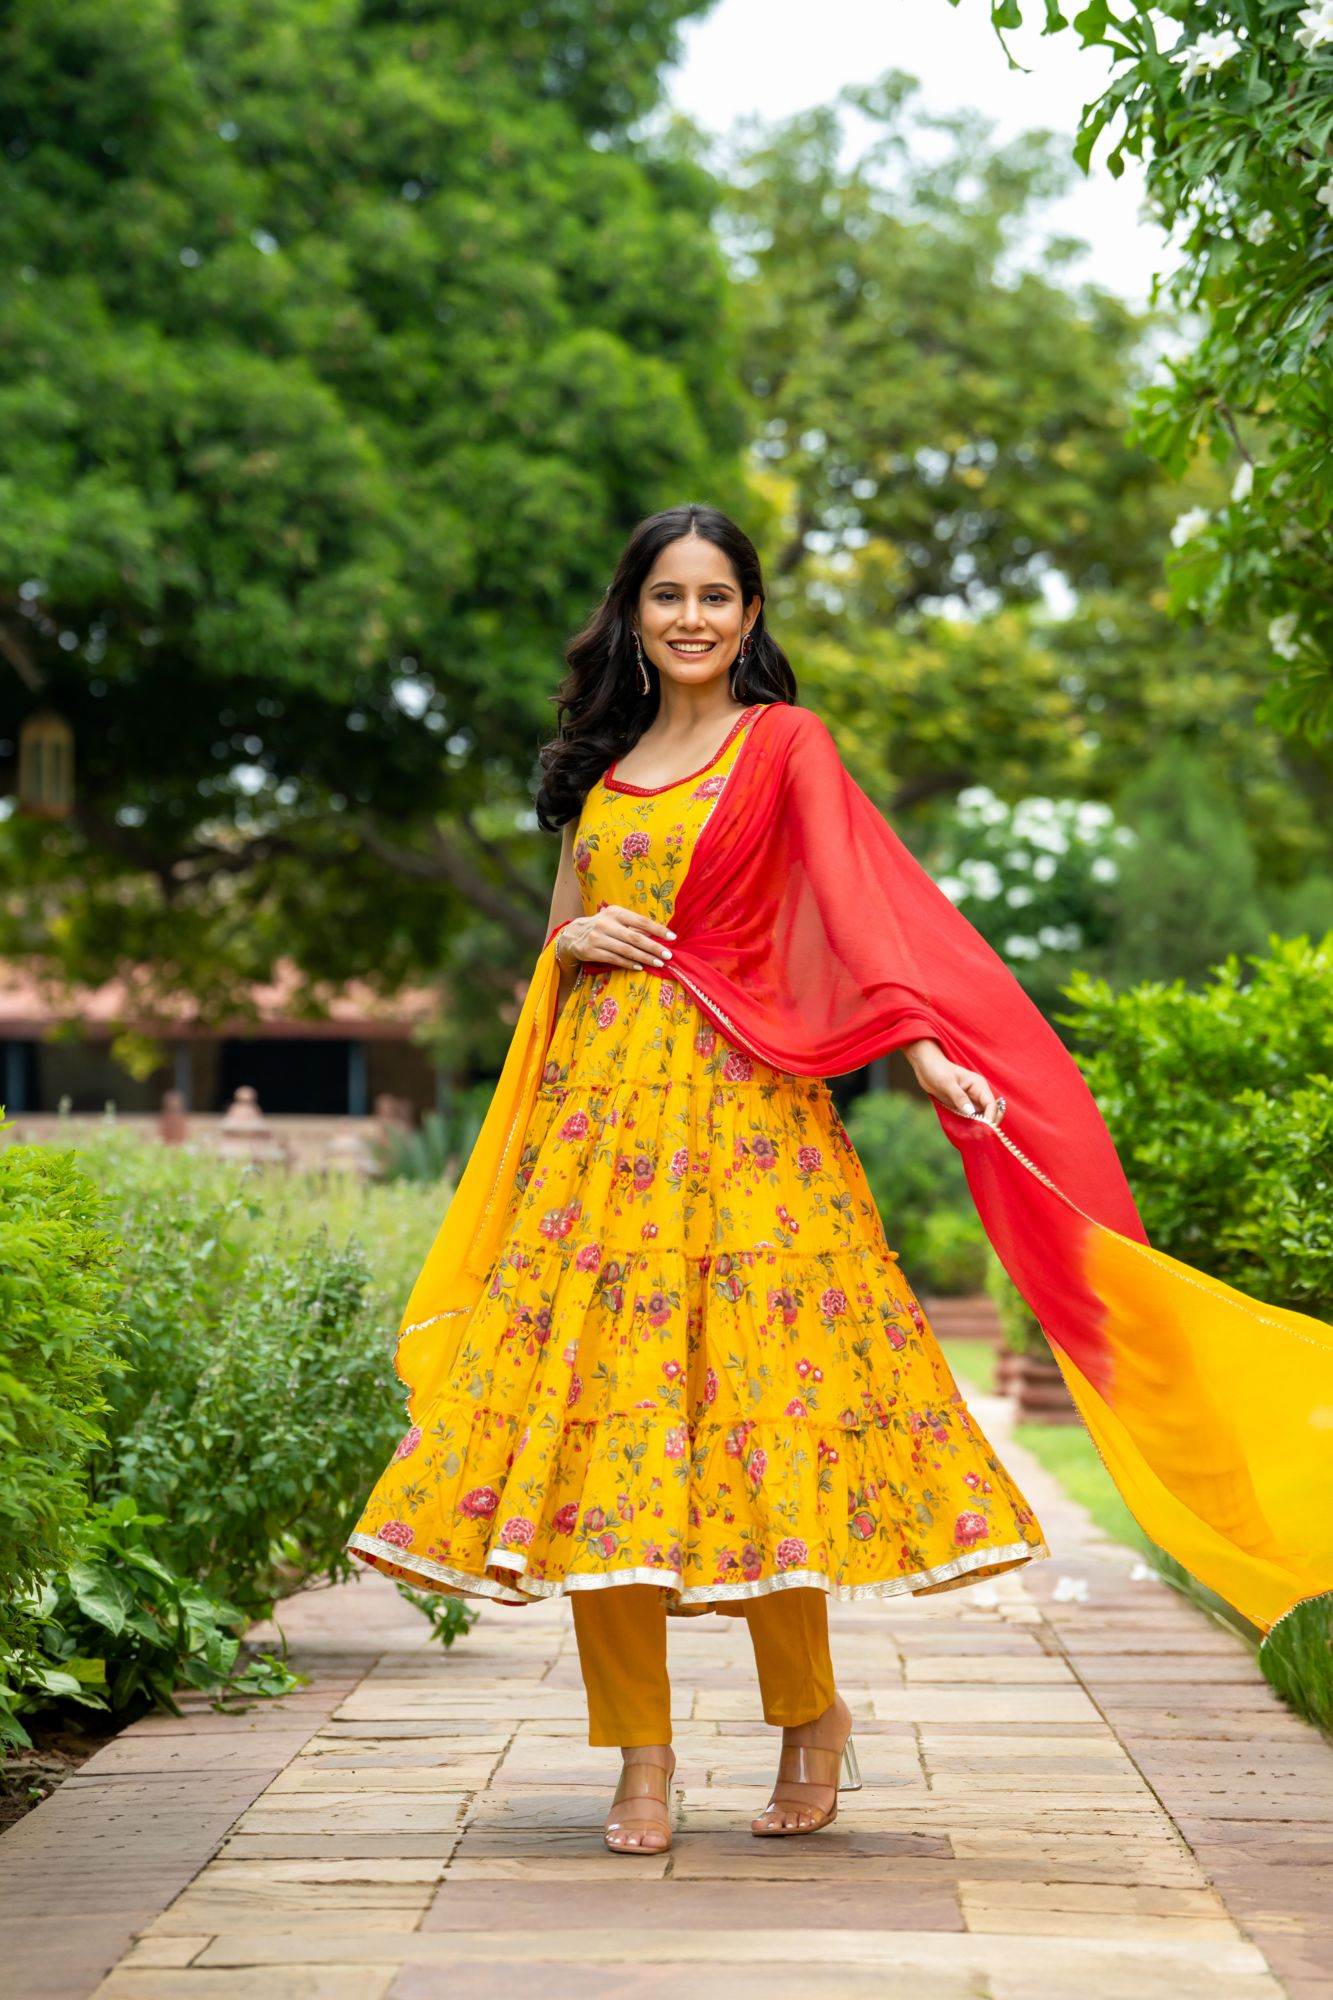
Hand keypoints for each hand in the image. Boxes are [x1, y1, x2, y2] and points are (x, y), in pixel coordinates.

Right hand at [559, 904, 674, 970]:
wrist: (573, 934)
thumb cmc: (602, 926)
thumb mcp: (616, 920)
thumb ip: (635, 927)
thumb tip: (659, 936)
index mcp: (615, 912)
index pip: (641, 921)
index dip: (658, 929)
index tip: (673, 937)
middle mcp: (606, 924)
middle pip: (635, 938)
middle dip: (654, 947)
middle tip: (668, 955)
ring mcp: (597, 938)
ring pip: (626, 950)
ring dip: (644, 958)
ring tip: (658, 963)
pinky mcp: (591, 951)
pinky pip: (614, 959)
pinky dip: (629, 964)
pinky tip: (640, 967)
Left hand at [902, 1038, 1002, 1125]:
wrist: (926, 1066)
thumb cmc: (937, 1070)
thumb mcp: (947, 1083)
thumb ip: (959, 1097)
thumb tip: (971, 1113)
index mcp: (979, 1085)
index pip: (991, 1104)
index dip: (990, 1118)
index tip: (985, 1129)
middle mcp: (978, 1094)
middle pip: (991, 1112)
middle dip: (988, 1123)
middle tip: (979, 1135)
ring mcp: (971, 1100)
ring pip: (982, 1117)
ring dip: (979, 1127)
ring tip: (972, 1136)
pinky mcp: (963, 1105)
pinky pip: (971, 1118)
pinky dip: (971, 1125)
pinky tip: (966, 1132)